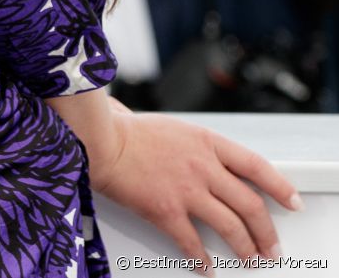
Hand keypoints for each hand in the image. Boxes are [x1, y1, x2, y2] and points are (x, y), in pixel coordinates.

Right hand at [94, 106, 298, 267]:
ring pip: (230, 227)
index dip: (279, 186)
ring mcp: (186, 190)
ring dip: (245, 249)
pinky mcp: (166, 211)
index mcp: (207, 142)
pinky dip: (203, 260)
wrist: (102, 141)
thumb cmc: (132, 134)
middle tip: (272, 247)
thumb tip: (216, 168)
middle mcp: (203, 166)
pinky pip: (193, 244)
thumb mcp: (176, 130)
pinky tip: (207, 267)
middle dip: (266, 231)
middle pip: (250, 204)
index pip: (256, 166)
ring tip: (250, 260)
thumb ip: (200, 149)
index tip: (291, 202)